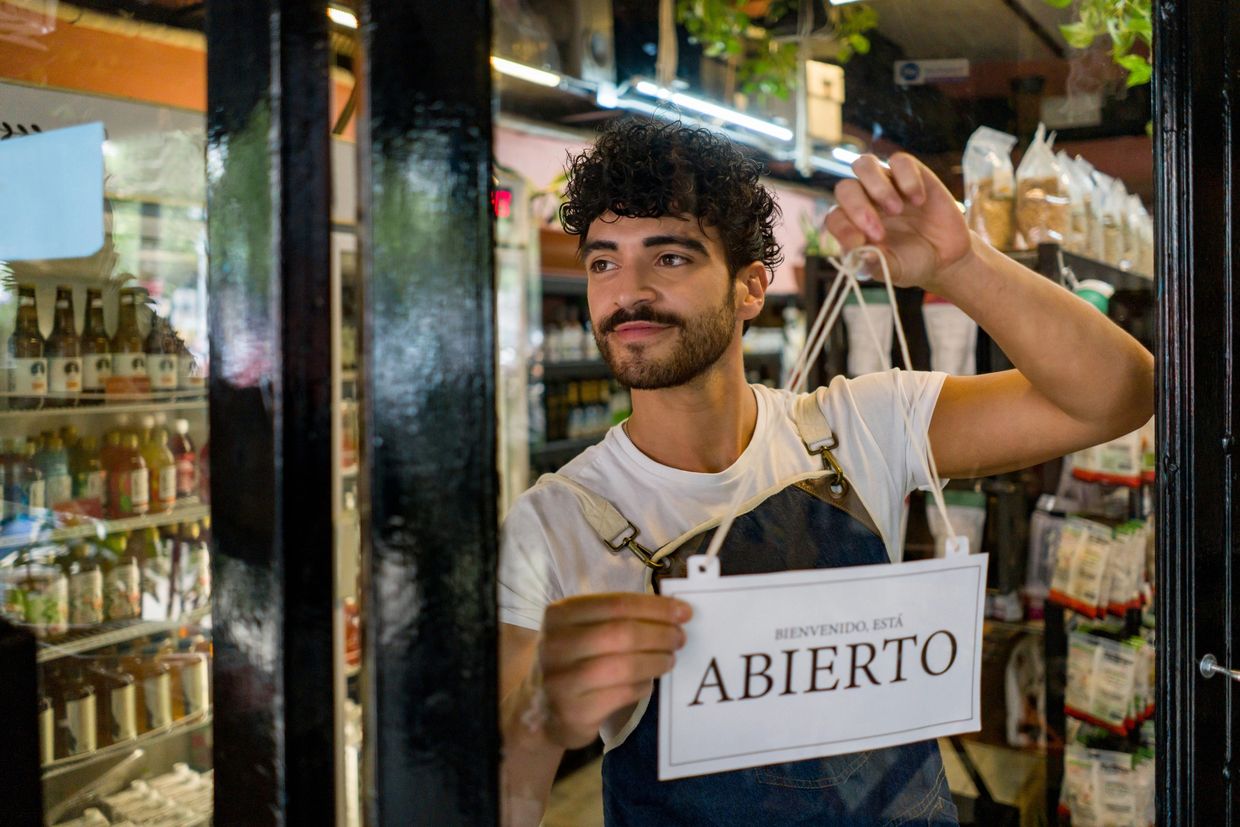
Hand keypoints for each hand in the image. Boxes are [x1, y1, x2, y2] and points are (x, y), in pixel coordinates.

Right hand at [535, 593, 689, 748]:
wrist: (542, 710)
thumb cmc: (573, 661)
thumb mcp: (582, 630)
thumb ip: (617, 618)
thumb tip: (672, 611)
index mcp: (559, 614)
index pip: (617, 604)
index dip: (655, 607)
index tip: (684, 611)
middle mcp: (555, 644)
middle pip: (622, 633)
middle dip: (660, 634)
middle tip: (679, 638)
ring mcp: (561, 680)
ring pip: (624, 666)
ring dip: (656, 660)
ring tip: (669, 659)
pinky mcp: (573, 711)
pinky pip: (622, 694)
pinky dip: (643, 686)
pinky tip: (649, 682)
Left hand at [825, 153, 975, 289]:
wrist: (946, 256)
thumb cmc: (912, 262)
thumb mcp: (894, 270)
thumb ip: (877, 264)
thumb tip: (862, 255)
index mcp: (853, 225)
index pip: (835, 218)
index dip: (843, 228)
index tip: (860, 243)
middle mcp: (864, 201)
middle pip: (845, 188)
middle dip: (857, 208)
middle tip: (879, 232)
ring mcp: (886, 184)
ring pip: (864, 164)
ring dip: (878, 187)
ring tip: (897, 210)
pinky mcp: (911, 174)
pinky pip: (900, 161)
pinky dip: (908, 179)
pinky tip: (920, 201)